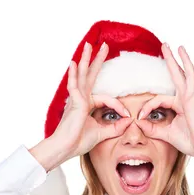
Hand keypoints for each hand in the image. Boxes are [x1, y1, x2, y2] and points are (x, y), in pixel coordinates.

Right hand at [51, 42, 132, 159]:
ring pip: (82, 75)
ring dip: (86, 59)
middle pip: (90, 75)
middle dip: (97, 60)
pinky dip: (73, 74)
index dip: (119, 106)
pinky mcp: (75, 103)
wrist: (65, 148)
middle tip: (104, 45)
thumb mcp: (102, 133)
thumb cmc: (78, 141)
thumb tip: (128, 121)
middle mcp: (81, 99)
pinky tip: (73, 63)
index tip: (127, 116)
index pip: (107, 98)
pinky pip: (75, 86)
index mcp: (86, 104)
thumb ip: (115, 127)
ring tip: (89, 45)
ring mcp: (77, 99)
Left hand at [136, 44, 193, 157]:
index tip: (139, 117)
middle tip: (165, 45)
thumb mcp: (165, 134)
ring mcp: (191, 100)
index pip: (158, 99)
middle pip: (177, 75)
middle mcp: (185, 99)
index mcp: (178, 104)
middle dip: (170, 60)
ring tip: (180, 47)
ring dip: (184, 61)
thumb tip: (139, 123)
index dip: (147, 107)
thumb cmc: (189, 141)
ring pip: (188, 76)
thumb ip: (153, 128)